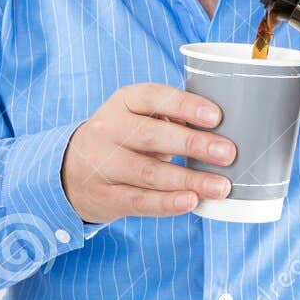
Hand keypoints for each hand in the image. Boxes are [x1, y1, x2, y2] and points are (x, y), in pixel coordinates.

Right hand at [61, 84, 234, 223]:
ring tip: (220, 187)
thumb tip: (223, 131)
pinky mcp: (106, 196)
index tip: (216, 117)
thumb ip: (172, 118)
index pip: (154, 97)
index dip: (185, 106)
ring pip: (148, 172)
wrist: (71, 170)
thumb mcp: (138, 116)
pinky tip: (191, 201)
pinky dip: (167, 203)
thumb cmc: (124, 138)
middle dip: (193, 145)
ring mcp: (104, 164)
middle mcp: (109, 129)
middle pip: (152, 136)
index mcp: (124, 102)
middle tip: (228, 154)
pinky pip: (140, 200)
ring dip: (188, 180)